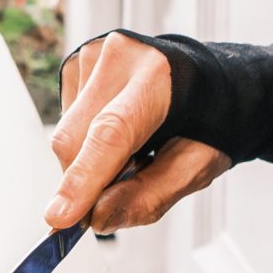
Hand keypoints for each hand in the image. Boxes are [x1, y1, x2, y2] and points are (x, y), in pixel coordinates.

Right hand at [46, 34, 228, 232]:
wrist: (212, 81)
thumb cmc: (208, 121)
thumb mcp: (197, 166)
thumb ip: (149, 196)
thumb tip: (96, 217)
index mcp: (161, 77)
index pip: (112, 131)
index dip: (84, 177)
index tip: (60, 217)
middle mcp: (120, 56)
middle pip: (75, 138)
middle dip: (86, 179)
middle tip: (118, 192)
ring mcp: (92, 55)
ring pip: (64, 133)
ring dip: (88, 159)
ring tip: (133, 149)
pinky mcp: (75, 63)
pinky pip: (64, 119)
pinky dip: (85, 140)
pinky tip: (117, 131)